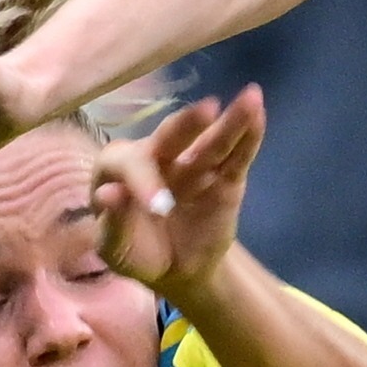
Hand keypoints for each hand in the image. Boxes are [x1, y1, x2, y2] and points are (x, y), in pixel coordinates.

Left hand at [93, 88, 266, 302]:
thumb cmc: (136, 252)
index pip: (131, 164)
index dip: (143, 180)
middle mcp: (158, 156)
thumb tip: (109, 194)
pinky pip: (238, 157)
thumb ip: (112, 222)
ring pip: (212, 140)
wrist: (174, 269)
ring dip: (232, 120)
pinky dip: (250, 136)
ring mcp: (194, 164)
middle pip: (172, 136)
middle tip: (207, 110)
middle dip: (189, 124)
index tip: (159, 207)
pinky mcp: (225, 178)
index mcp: (119, 168)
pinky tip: (258, 113)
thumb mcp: (116, 249)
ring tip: (250, 97)